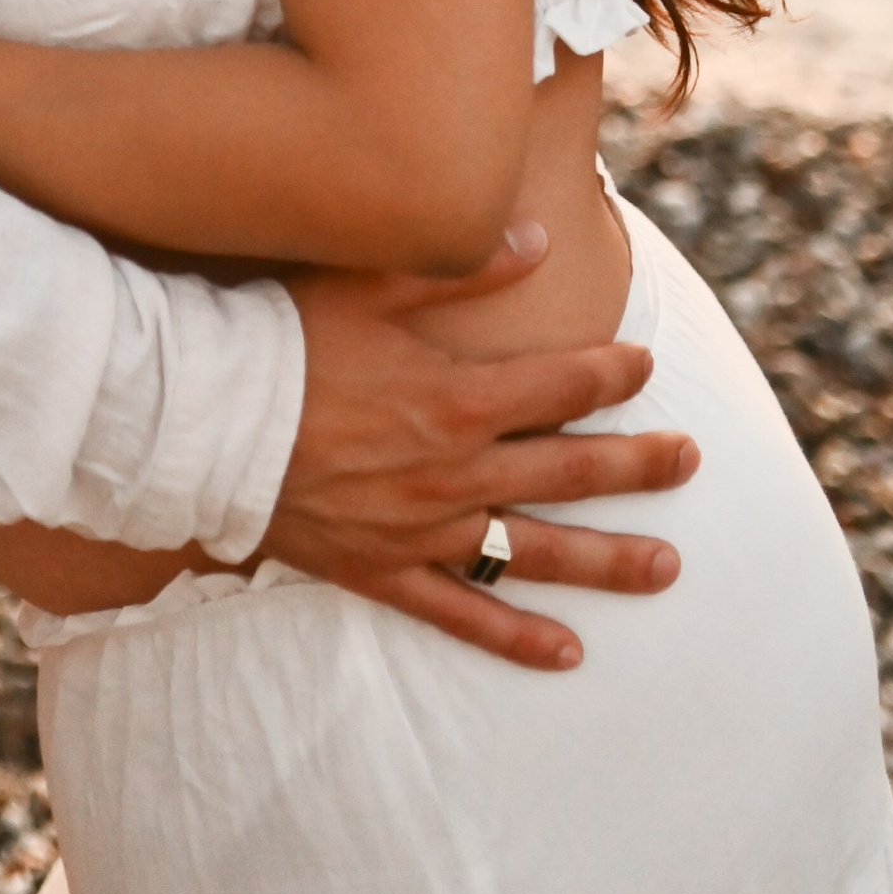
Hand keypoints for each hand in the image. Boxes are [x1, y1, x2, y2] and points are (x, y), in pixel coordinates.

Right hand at [256, 230, 695, 672]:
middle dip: (638, 465)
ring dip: (608, 560)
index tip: (643, 365)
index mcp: (456, 396)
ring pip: (536, 549)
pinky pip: (462, 612)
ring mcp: (424, 529)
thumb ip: (459, 267)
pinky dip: (516, 637)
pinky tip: (568, 653)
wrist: (202, 422)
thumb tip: (536, 241)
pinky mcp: (385, 572)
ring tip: (668, 568)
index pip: (561, 382)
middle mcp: (455, 470)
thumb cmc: (281, 338)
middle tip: (691, 460)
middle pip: (569, 470)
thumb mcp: (368, 284)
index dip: (609, 372)